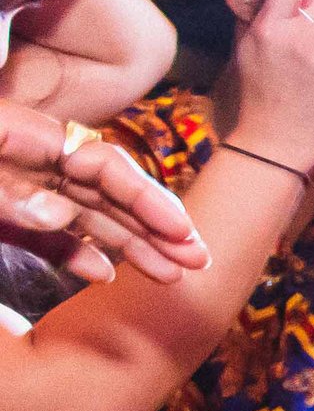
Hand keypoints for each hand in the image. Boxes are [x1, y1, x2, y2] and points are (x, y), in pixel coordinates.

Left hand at [0, 102, 204, 284]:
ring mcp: (19, 191)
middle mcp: (31, 162)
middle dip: (154, 226)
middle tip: (197, 258)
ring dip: (131, 245)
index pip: (103, 163)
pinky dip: (77, 254)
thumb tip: (60, 214)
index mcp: (23, 136)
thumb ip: (6, 194)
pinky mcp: (5, 219)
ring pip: (88, 217)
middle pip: (107, 192)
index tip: (180, 231)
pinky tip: (105, 275)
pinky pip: (48, 237)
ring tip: (171, 274)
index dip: (146, 196)